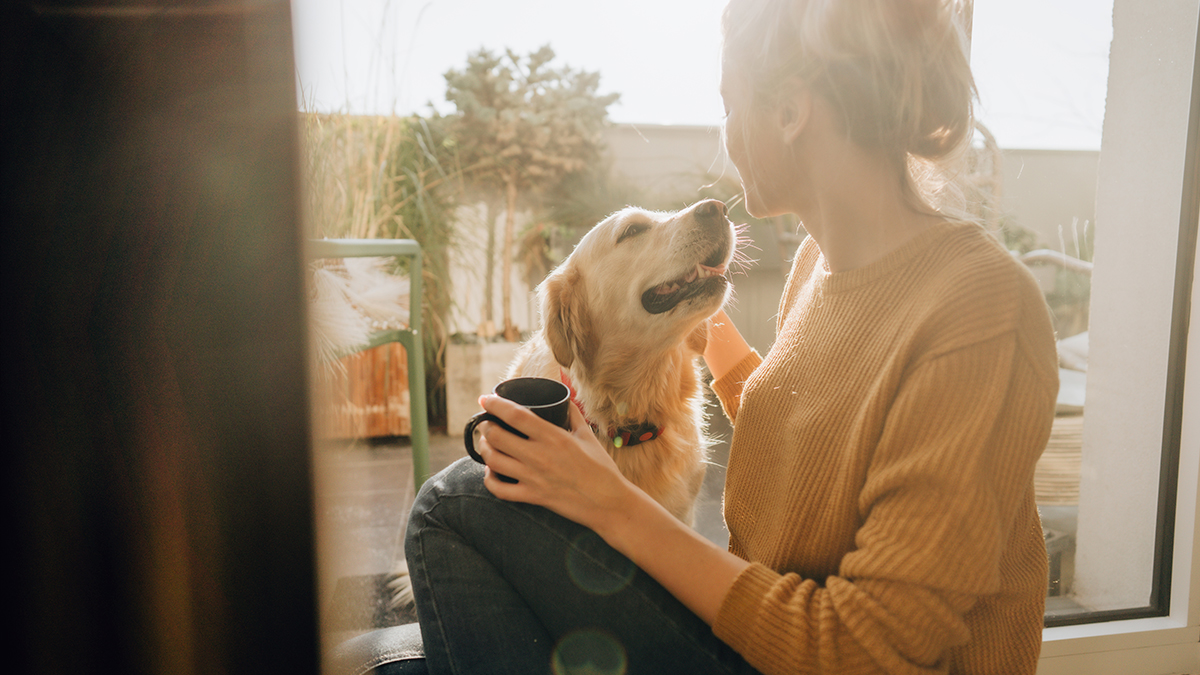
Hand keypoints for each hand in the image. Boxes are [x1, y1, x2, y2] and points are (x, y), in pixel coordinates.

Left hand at [473, 394, 637, 530]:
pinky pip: (499, 490)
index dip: (495, 404)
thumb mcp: (588, 436)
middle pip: (497, 436)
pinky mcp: (533, 497)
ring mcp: (534, 478)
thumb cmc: (601, 468)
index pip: (516, 415)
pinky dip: (490, 479)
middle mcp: (540, 456)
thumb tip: (564, 398)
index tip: (485, 399)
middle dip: (485, 427)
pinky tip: (492, 472)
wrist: (609, 502)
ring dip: (484, 449)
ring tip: (486, 444)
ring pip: (494, 461)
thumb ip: (574, 415)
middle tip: (486, 424)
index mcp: (554, 437)